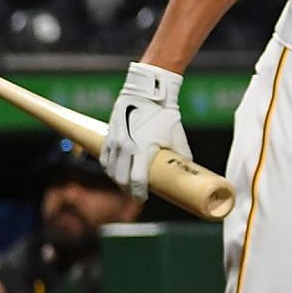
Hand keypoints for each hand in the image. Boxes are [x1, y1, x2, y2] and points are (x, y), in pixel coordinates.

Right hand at [102, 62, 190, 200]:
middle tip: (134, 194)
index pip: (137, 180)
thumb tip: (186, 165)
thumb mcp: (177, 135)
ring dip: (116, 180)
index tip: (143, 199)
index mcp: (142, 149)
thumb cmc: (165, 114)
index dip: (139, 193)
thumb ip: (181, 152)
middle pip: (121, 178)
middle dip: (127, 189)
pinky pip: (104, 157)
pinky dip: (108, 167)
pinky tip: (113, 172)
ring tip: (125, 185)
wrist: (148, 93)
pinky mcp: (109, 135)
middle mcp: (126, 147)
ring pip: (110, 169)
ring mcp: (115, 141)